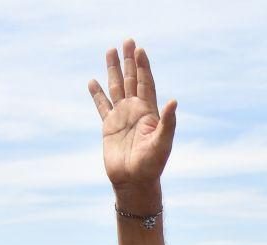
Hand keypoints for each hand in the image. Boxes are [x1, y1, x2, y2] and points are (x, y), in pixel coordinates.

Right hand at [88, 39, 174, 202]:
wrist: (134, 182)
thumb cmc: (152, 165)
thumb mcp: (162, 142)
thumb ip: (168, 122)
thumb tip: (174, 101)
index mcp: (150, 113)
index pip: (146, 84)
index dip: (143, 67)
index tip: (140, 50)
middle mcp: (136, 112)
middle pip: (131, 80)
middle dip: (129, 61)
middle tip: (127, 41)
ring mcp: (122, 118)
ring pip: (116, 88)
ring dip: (113, 70)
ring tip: (110, 51)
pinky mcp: (109, 127)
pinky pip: (102, 106)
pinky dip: (97, 94)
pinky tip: (93, 82)